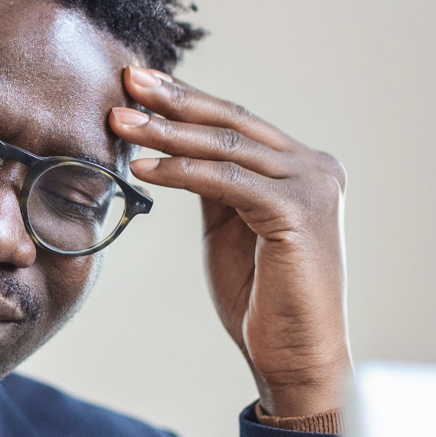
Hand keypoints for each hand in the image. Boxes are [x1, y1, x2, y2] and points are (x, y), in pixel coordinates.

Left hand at [110, 66, 350, 417]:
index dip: (186, 99)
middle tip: (127, 78)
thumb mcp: (231, 226)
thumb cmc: (263, 300)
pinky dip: (181, 171)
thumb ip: (216, 184)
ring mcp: (314, 186)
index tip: (140, 82)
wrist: (295, 358)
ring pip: (226, 147)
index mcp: (302, 167)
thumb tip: (175, 146)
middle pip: (232, 122)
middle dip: (174, 99)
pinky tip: (143, 168)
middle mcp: (316, 168)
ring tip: (120, 121)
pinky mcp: (298, 211)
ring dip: (166, 132)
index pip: (236, 122)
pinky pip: (227, 181)